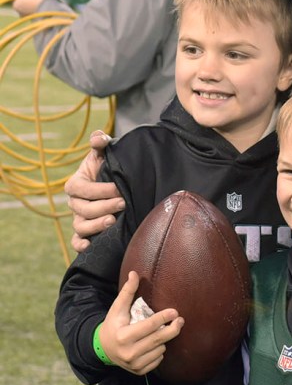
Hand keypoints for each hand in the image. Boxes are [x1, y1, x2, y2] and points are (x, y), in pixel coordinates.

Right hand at [65, 131, 123, 252]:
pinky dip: (80, 245)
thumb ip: (100, 143)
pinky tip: (89, 246)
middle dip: (103, 206)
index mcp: (76, 183)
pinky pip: (77, 241)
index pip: (81, 189)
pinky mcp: (86, 231)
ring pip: (80, 226)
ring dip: (95, 226)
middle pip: (83, 209)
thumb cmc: (108, 167)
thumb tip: (99, 138)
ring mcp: (80, 218)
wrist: (116, 182)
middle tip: (123, 203)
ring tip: (112, 221)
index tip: (118, 188)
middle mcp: (75, 202)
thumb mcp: (104, 154)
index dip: (98, 190)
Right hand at [98, 271, 183, 373]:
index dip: (163, 318)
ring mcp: (134, 364)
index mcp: (123, 336)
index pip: (148, 326)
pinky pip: (158, 360)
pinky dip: (159, 351)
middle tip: (181, 320)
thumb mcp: (117, 308)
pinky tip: (153, 345)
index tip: (175, 311)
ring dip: (163, 340)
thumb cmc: (113, 324)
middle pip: (158, 340)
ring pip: (160, 349)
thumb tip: (135, 273)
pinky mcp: (139, 371)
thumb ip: (128, 291)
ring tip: (159, 332)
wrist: (103, 349)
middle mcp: (128, 353)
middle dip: (172, 329)